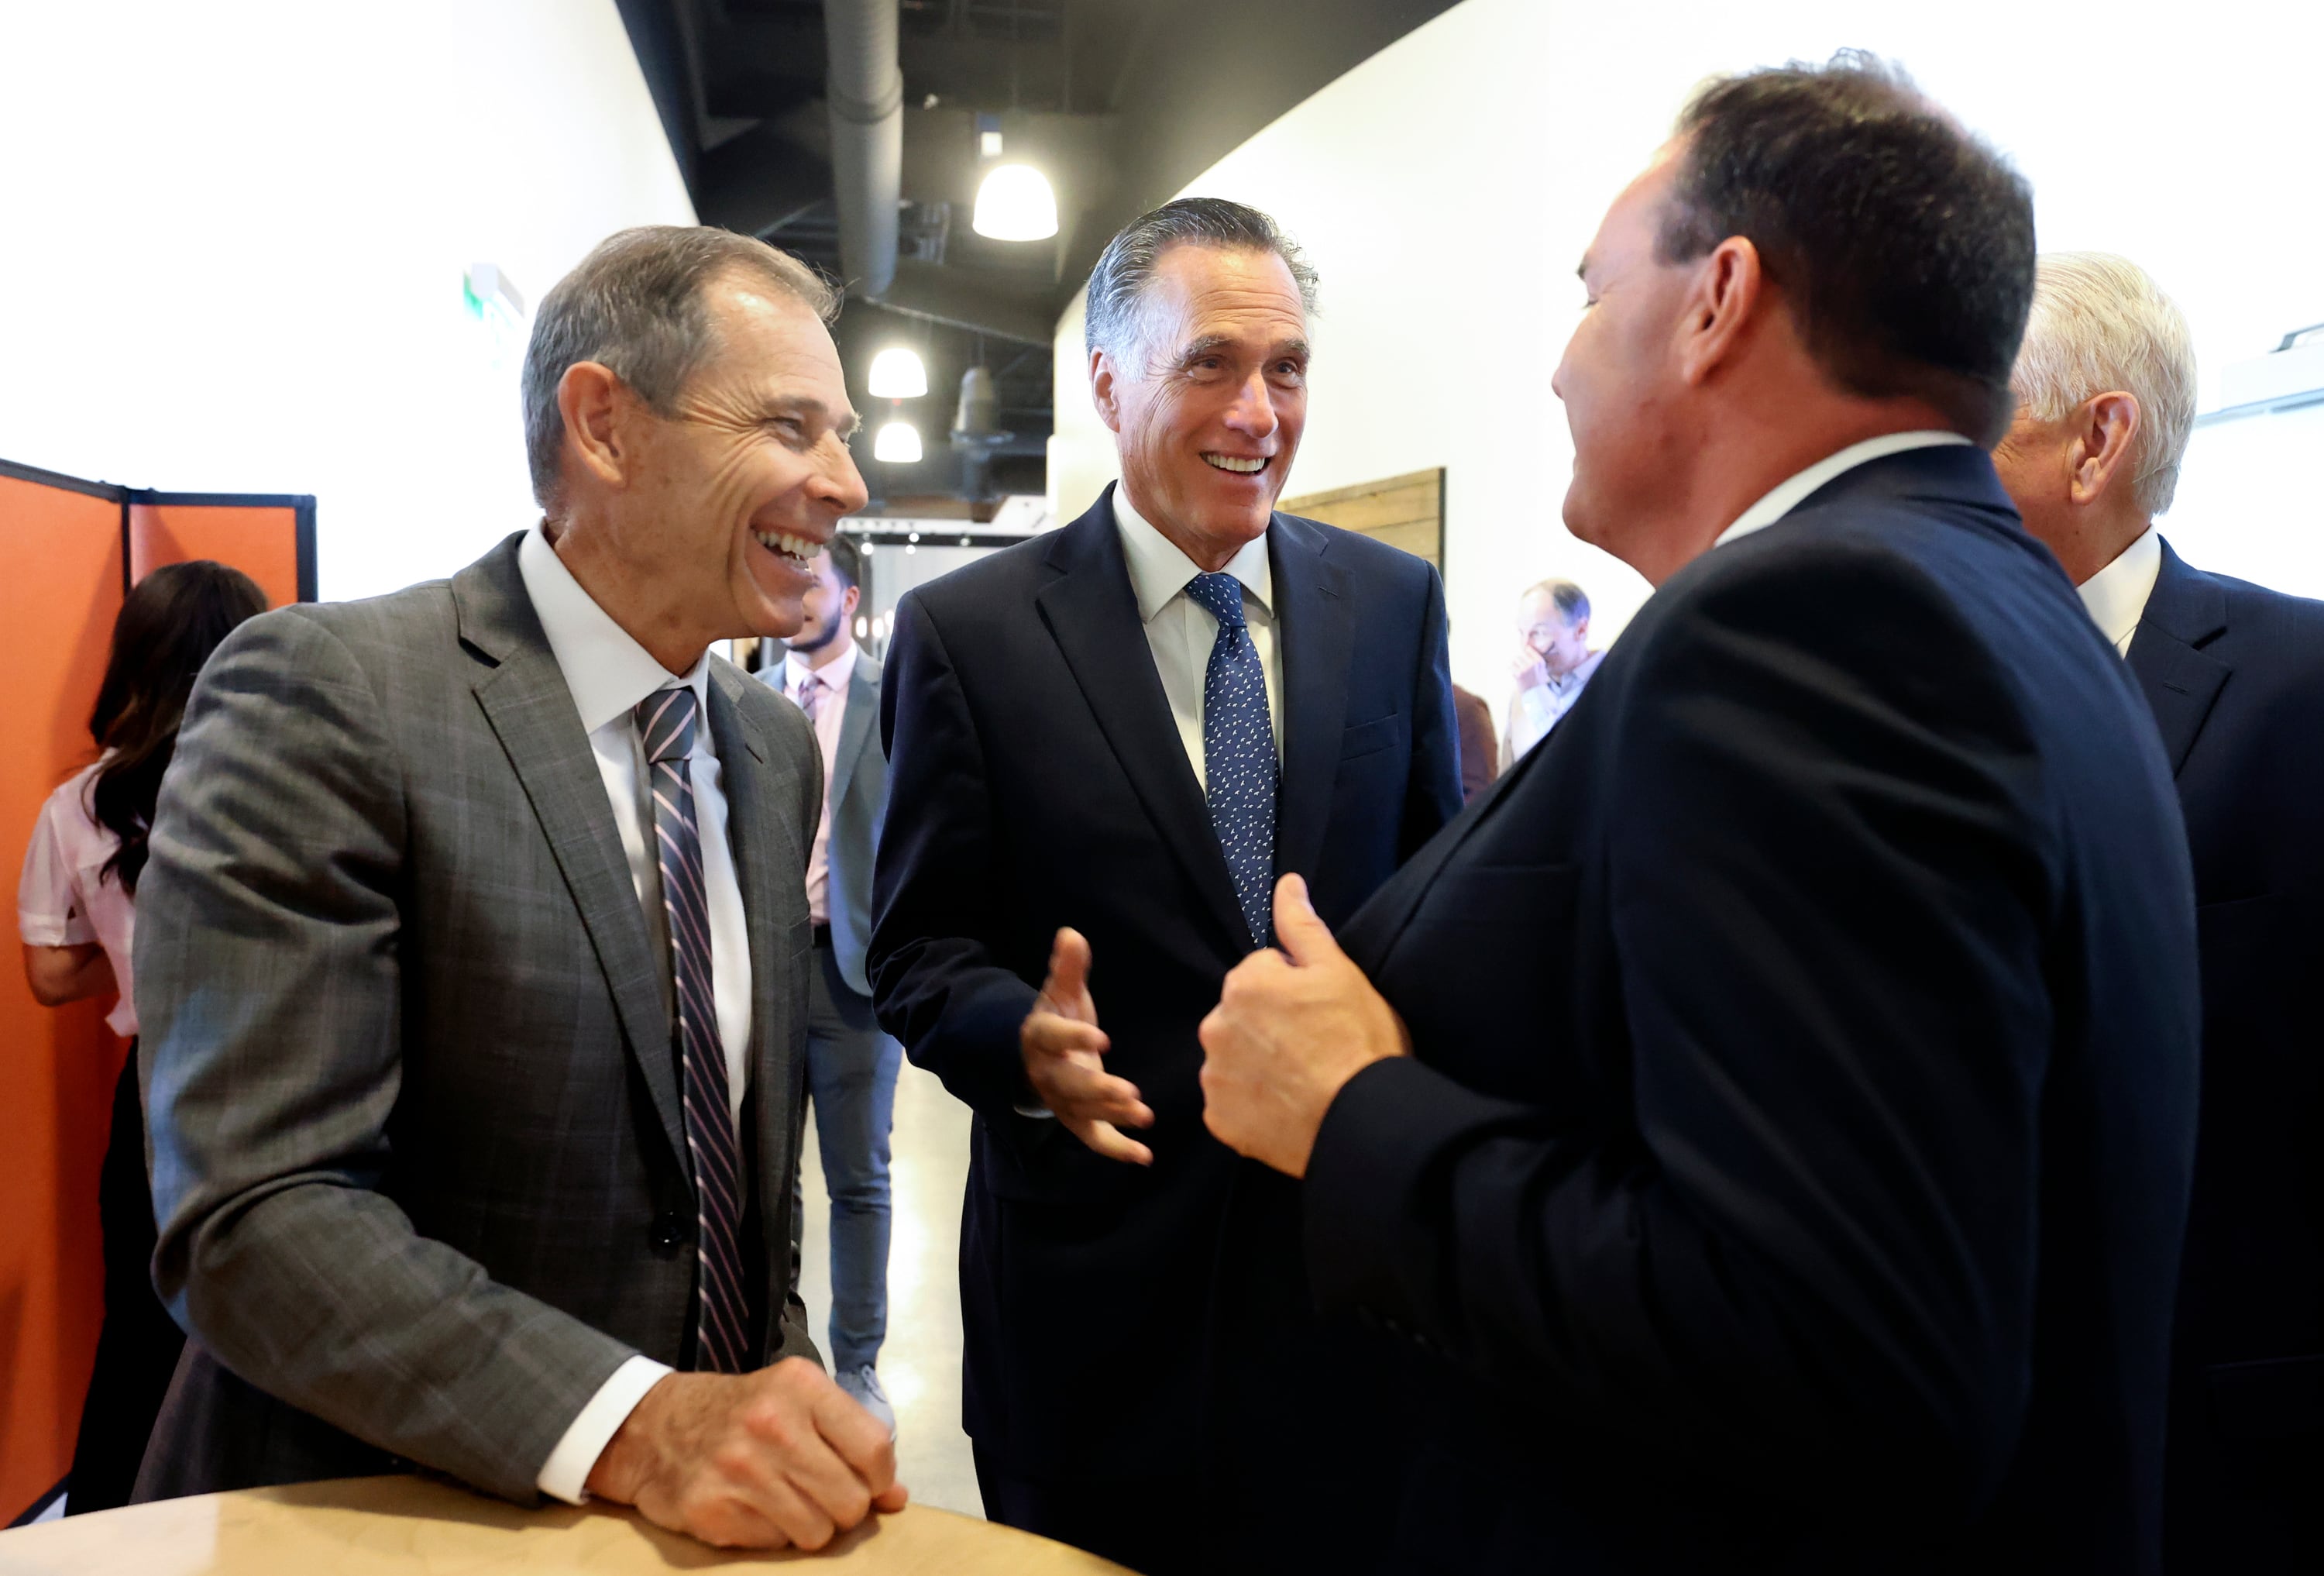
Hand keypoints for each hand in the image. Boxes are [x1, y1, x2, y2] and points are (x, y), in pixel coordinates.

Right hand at [585, 1359, 907, 1549]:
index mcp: (800, 1386)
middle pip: (850, 1500)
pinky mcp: (710, 1509)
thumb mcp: (796, 1403)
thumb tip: (897, 1499)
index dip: (880, 1478)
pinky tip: (751, 1508)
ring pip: (816, 1533)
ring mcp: (738, 1469)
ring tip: (784, 1501)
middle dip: (844, 1508)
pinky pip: (774, 1546)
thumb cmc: (738, 1412)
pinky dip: (771, 1536)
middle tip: (820, 1495)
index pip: (874, 1449)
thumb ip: (851, 1442)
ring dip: (809, 1526)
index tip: (867, 1482)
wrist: (651, 1426)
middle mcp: (771, 1424)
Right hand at [1020, 927, 1153, 1164]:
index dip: (1074, 1038)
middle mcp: (1047, 1074)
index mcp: (1040, 1037)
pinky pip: (1095, 1138)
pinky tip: (1145, 1157)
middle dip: (1099, 1089)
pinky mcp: (1077, 1120)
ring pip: (1084, 1114)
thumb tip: (1071, 933)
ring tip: (1144, 1116)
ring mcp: (1062, 1101)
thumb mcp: (1059, 990)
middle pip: (1069, 1085)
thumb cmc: (1055, 1016)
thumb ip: (1066, 967)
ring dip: (1113, 1118)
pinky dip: (1118, 1150)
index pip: (1053, 1038)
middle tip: (1130, 1092)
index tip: (1101, 1037)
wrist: (1033, 1054)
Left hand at [1199, 873, 1409, 1177]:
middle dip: (1269, 1026)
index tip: (1320, 1014)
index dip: (1295, 991)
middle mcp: (1216, 1027)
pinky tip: (1286, 1108)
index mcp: (1244, 984)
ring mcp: (1214, 1077)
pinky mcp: (1218, 1120)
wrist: (1362, 1121)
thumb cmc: (1358, 1042)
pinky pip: (1231, 1103)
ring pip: (1233, 1059)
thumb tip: (1287, 883)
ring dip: (1257, 1065)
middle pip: (1242, 1016)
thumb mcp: (1339, 972)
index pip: (1263, 974)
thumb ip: (1302, 926)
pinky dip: (1252, 1105)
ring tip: (1302, 1081)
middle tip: (1313, 1049)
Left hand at [1511, 646, 1549, 690]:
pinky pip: (1510, 667)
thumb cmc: (1538, 681)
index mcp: (1540, 661)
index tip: (1522, 653)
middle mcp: (1534, 663)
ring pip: (1514, 660)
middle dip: (1519, 661)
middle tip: (1522, 668)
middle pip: (1520, 655)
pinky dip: (1512, 671)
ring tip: (1520, 673)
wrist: (1536, 694)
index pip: (1528, 648)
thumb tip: (1525, 647)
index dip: (1524, 651)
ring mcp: (1526, 668)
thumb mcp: (1542, 669)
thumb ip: (1535, 659)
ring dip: (1515, 666)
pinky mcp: (1519, 673)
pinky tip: (1517, 676)